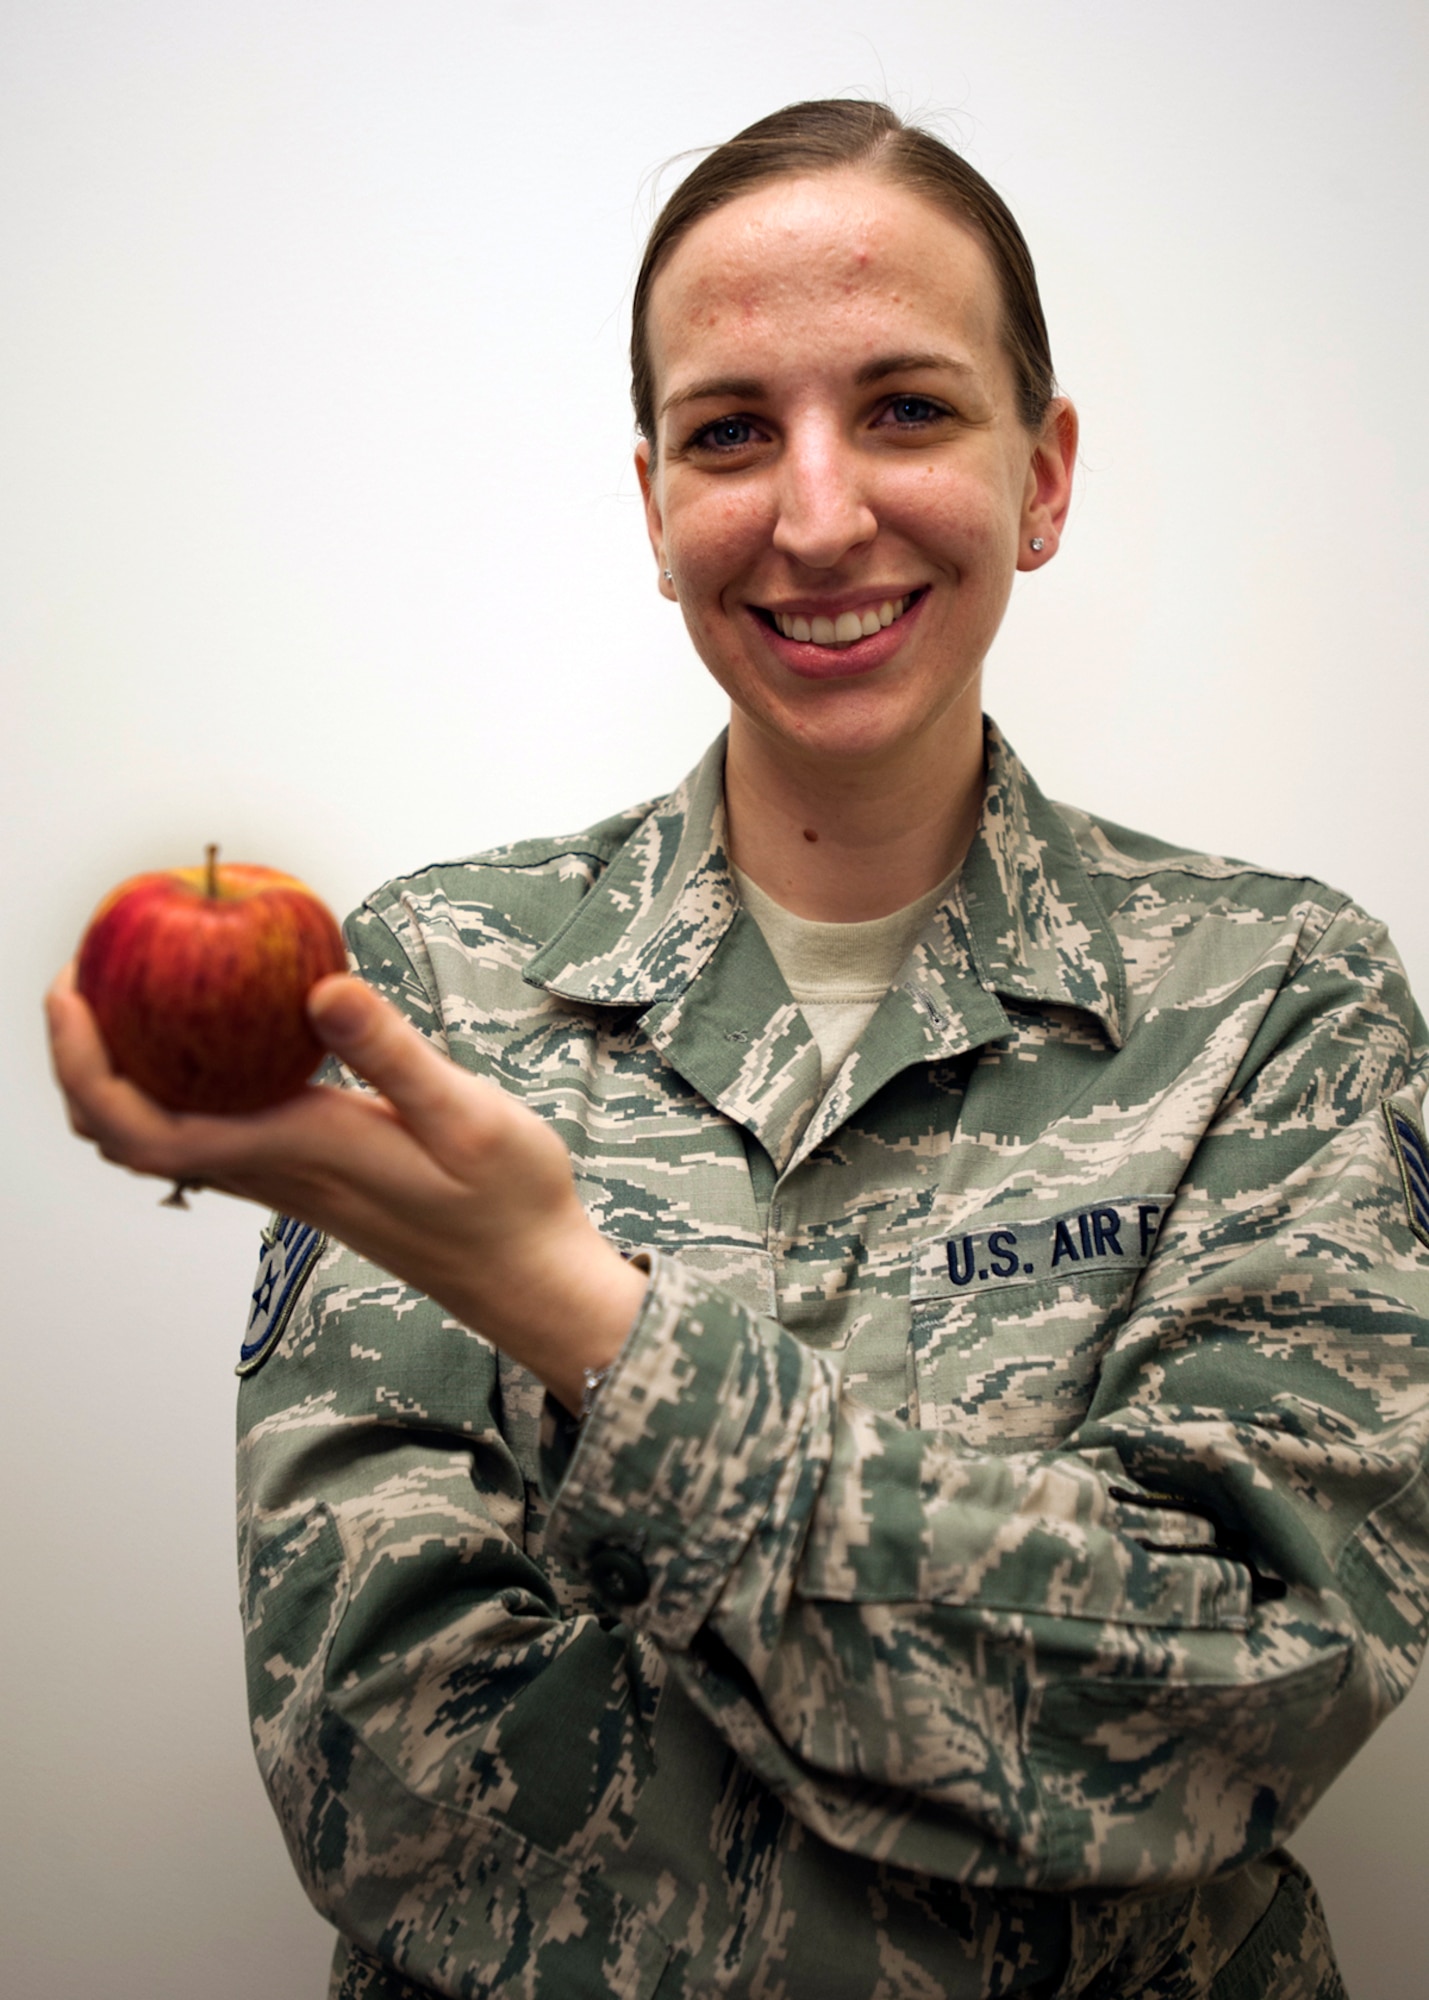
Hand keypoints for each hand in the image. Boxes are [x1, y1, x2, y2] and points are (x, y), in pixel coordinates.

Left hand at [45, 966, 645, 1409]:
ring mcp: (286, 1180)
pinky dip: (182, 1083)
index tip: (69, 991)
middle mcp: (273, 1171)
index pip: (143, 1127)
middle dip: (83, 1062)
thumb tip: (320, 988)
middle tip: (83, 978)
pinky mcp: (308, 1176)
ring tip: (133, 994)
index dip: (84, 1065)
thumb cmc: (507, 1202)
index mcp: (294, 1151)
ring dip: (123, 1075)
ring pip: (163, 1138)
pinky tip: (219, 1032)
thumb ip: (391, 1052)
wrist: (529, 1276)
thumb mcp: (466, 1114)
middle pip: (128, 1135)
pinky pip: (211, 1131)